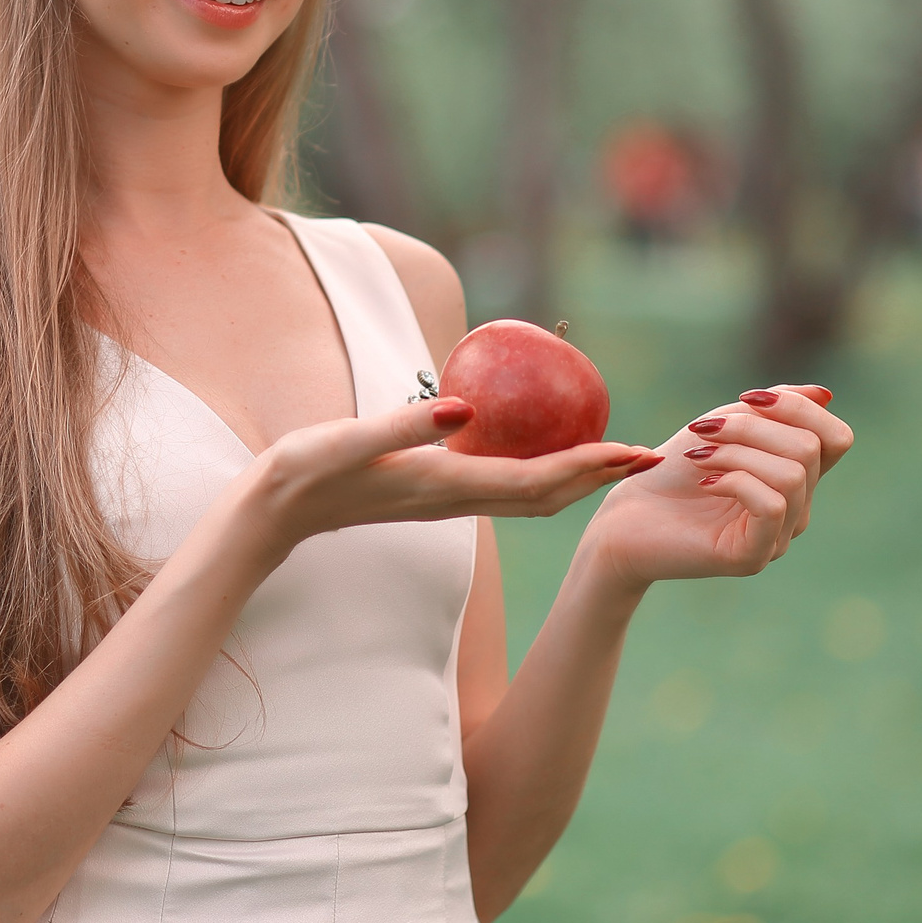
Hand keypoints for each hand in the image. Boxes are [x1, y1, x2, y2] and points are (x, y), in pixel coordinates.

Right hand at [242, 397, 662, 558]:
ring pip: (529, 496)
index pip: (536, 481)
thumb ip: (404, 425)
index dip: (589, 467)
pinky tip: (542, 446)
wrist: (274, 513)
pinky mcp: (432, 492)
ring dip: (574, 477)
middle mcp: (455, 498)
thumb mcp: (348, 441)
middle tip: (647, 453)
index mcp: (445, 485)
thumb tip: (463, 409)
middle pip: (547, 496)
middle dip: (599, 477)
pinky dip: (539, 470)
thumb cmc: (305, 471)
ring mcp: (444, 500)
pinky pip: (503, 484)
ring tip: (611, 453)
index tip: (634, 451)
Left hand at [579, 384, 852, 595]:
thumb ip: (774, 410)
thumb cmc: (671, 471)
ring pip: (792, 475)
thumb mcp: (723, 425)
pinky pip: (772, 505)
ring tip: (698, 456)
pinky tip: (704, 482)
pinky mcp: (754, 556)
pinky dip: (735, 479)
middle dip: (753, 426)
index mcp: (796, 478)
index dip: (798, 407)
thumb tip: (825, 394)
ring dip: (737, 452)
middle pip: (809, 449)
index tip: (746, 399)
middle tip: (705, 432)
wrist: (623, 519)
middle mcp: (797, 510)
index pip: (835, 437)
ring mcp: (778, 537)